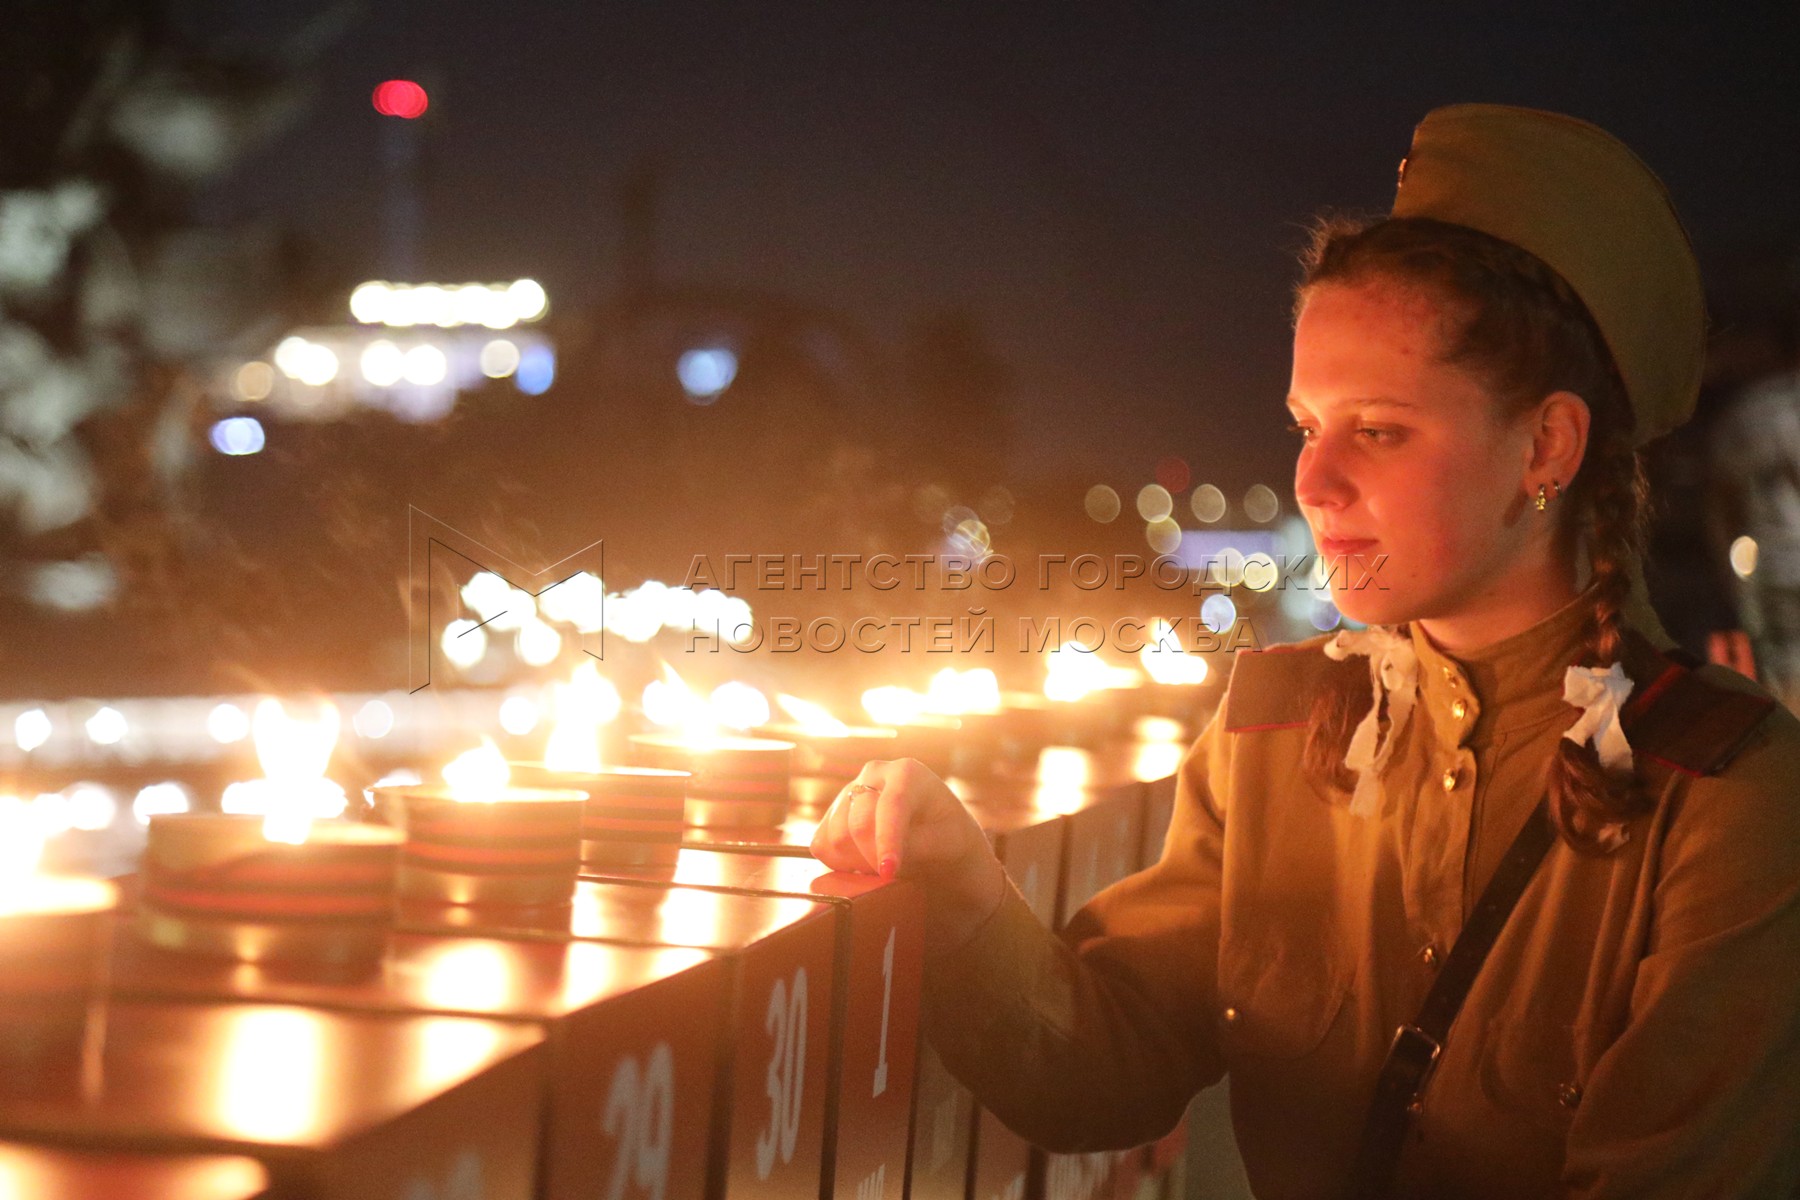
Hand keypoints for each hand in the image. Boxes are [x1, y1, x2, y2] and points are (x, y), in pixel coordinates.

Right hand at [810, 758, 1007, 949]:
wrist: (937, 839)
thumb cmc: (947, 838)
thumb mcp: (948, 843)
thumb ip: (918, 848)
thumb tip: (884, 862)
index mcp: (907, 773)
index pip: (891, 806)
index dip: (886, 841)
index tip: (888, 872)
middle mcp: (873, 774)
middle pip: (858, 826)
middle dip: (875, 858)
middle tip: (895, 873)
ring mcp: (848, 791)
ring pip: (835, 838)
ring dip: (859, 863)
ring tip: (884, 864)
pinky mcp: (831, 814)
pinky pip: (821, 846)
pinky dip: (840, 864)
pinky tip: (864, 862)